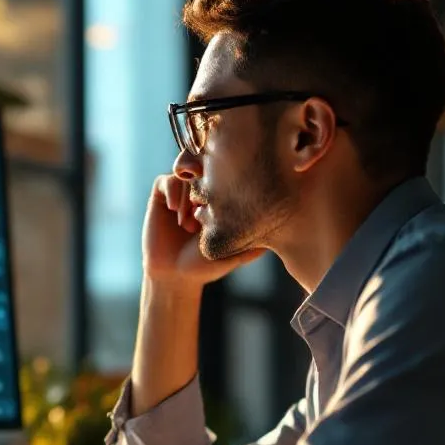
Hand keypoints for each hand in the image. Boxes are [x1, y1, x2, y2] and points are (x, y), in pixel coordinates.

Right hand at [143, 174, 263, 285]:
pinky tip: (175, 212)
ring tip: (188, 225)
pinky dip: (173, 193)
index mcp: (219, 200)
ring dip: (188, 198)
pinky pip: (167, 180)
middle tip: (204, 211)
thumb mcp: (234, 253)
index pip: (225, 175)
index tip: (223, 211)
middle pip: (206, 168)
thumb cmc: (205, 266)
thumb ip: (254, 244)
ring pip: (186, 175)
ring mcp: (180, 193)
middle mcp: (200, 193)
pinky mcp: (160, 196)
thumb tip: (284, 234)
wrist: (174, 276)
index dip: (226, 185)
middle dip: (206, 186)